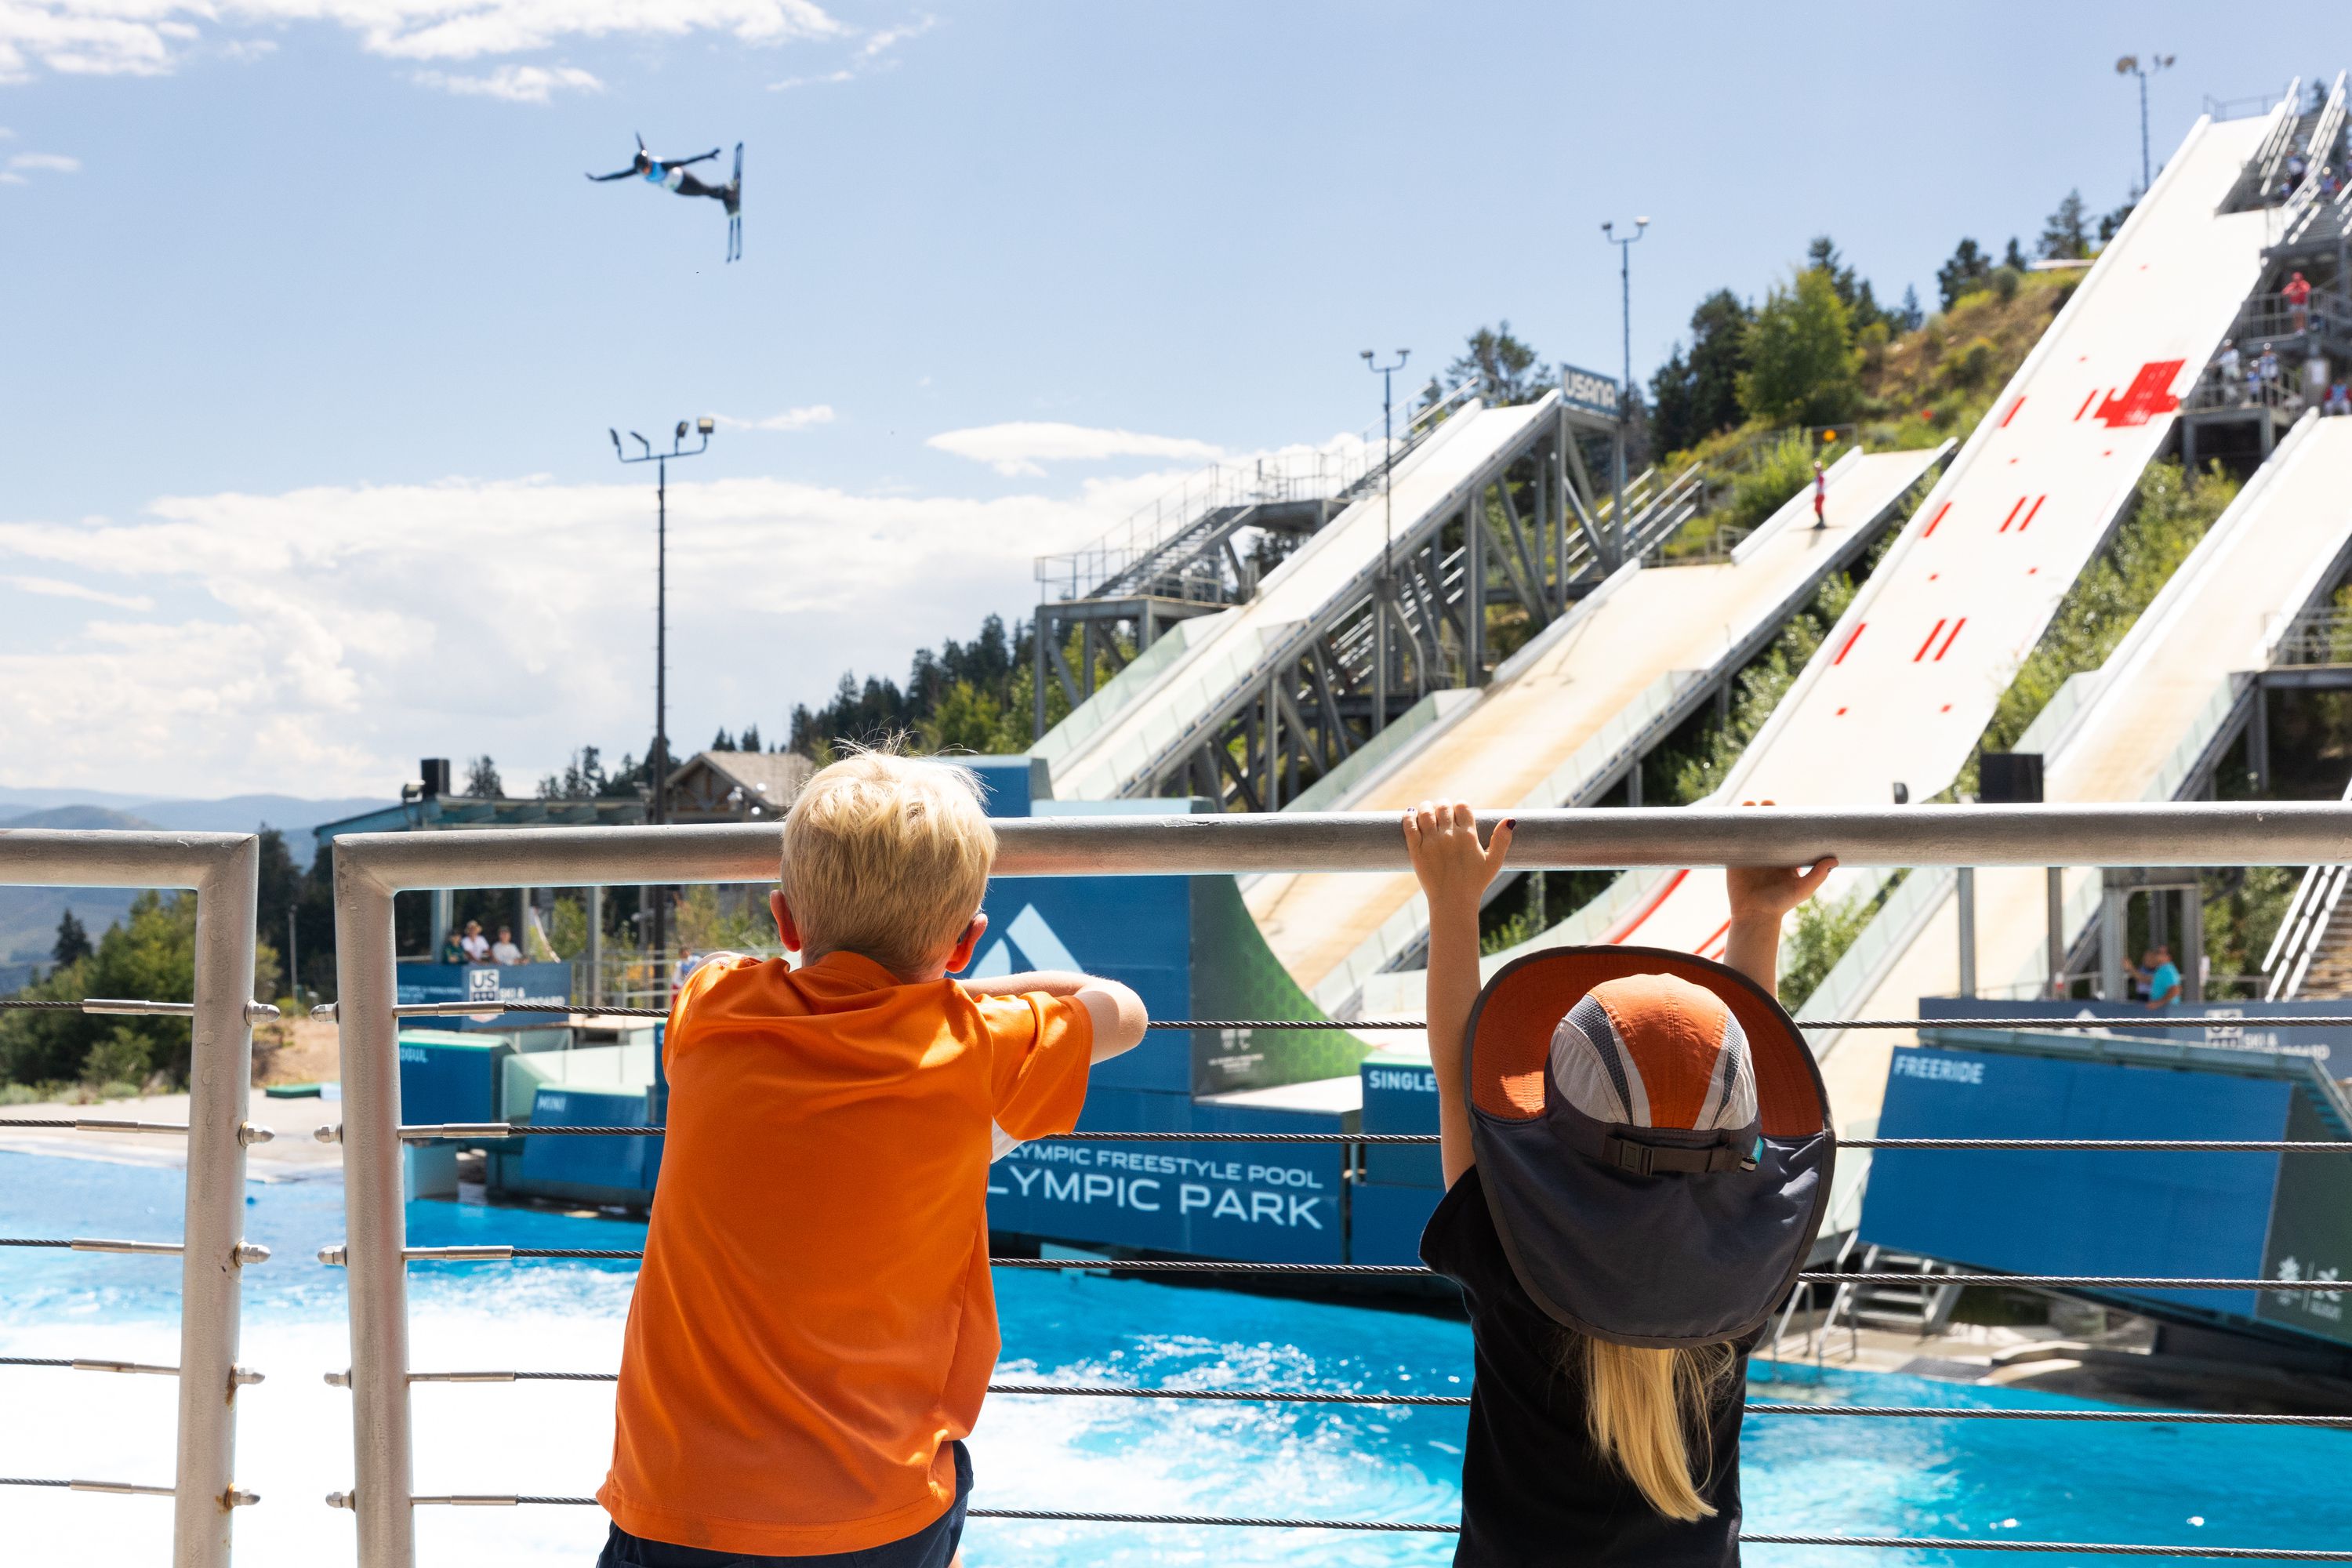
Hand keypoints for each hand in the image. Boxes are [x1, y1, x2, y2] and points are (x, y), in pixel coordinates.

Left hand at [1403, 801, 1514, 912]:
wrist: (1453, 902)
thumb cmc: (1475, 883)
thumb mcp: (1493, 862)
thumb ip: (1502, 840)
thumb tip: (1510, 820)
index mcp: (1468, 835)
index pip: (1462, 807)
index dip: (1459, 806)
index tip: (1457, 811)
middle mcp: (1449, 835)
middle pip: (1443, 807)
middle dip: (1442, 805)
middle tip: (1441, 810)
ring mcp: (1431, 842)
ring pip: (1425, 813)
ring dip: (1425, 807)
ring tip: (1426, 810)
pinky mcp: (1416, 851)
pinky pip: (1409, 827)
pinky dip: (1408, 817)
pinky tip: (1410, 814)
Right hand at [1723, 798, 1835, 922]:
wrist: (1755, 915)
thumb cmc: (1781, 904)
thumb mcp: (1803, 889)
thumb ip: (1818, 875)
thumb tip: (1834, 859)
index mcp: (1784, 858)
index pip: (1785, 834)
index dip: (1785, 820)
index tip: (1787, 809)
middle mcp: (1767, 854)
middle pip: (1766, 827)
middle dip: (1766, 812)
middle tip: (1768, 804)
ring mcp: (1750, 856)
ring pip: (1749, 830)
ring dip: (1748, 815)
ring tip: (1748, 804)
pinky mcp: (1735, 860)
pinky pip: (1733, 840)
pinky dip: (1733, 828)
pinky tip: (1732, 816)